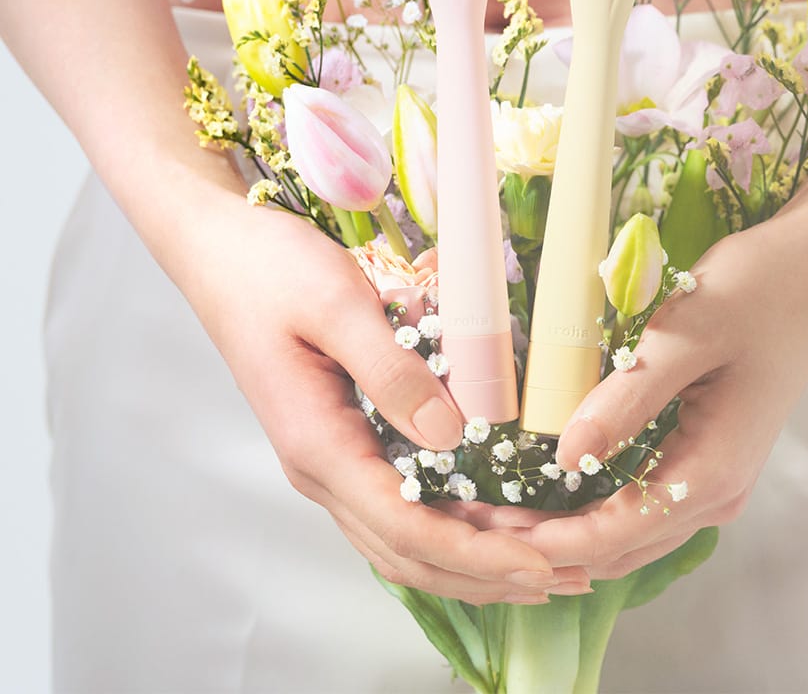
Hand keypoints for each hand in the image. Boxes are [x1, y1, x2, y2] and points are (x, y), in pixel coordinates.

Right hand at [169, 178, 586, 604]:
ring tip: (545, 559)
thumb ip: (390, 370)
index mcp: (318, 444)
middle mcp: (324, 468)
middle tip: (567, 574)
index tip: (540, 564)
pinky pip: (402, 500)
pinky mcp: (346, 437)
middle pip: (410, 551)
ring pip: (406, 535)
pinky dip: (452, 519)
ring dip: (474, 554)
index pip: (405, 528)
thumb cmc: (269, 270)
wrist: (222, 251)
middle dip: (487, 572)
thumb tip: (450, 436)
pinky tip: (494, 513)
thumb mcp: (336, 304)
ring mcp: (333, 457)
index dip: (476, 553)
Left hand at [476, 215, 807, 579]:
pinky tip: (550, 485)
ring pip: (628, 527)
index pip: (614, 535)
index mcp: (712, 471)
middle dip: (544, 544)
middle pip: (617, 544)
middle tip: (470, 521)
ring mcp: (714, 474)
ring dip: (565, 527)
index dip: (545, 541)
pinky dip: (593, 503)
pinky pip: (641, 497)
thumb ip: (627, 400)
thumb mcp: (684, 336)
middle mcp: (716, 490)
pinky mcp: (705, 451)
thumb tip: (565, 458)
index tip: (480, 530)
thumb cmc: (757, 290)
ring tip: (498, 509)